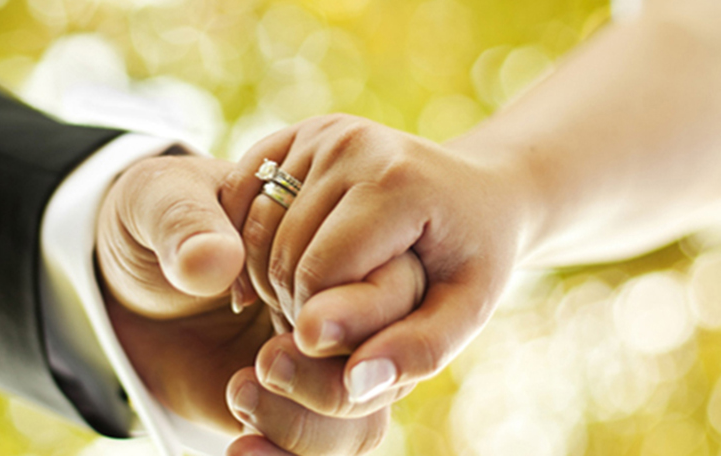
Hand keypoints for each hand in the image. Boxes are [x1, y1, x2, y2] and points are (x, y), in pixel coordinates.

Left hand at [95, 153, 429, 452]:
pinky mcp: (291, 406)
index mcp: (341, 234)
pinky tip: (240, 448)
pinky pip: (320, 448)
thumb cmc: (156, 218)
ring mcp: (323, 360)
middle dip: (335, 374)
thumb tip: (213, 262)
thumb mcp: (156, 198)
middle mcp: (346, 302)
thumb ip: (184, 220)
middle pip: (393, 357)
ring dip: (308, 423)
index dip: (361, 308)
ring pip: (363, 416)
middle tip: (267, 360)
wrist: (121, 278)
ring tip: (239, 391)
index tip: (296, 322)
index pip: (397, 277)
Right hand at [220, 114, 521, 431]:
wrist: (478, 191)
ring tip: (308, 301)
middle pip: (282, 252)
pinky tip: (277, 271)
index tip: (344, 340)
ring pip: (255, 228)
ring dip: (268, 277)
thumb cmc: (473, 259)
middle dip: (293, 304)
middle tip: (324, 326)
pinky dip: (246, 241)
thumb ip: (417, 352)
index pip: (318, 275)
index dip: (320, 324)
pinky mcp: (301, 130)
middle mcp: (353, 143)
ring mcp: (323, 130)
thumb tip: (354, 385)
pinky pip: (242, 195)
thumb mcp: (466, 311)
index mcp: (396, 182)